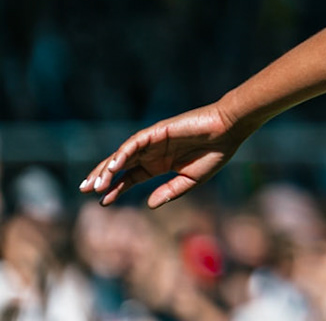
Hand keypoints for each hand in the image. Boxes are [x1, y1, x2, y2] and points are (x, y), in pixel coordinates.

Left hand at [79, 103, 256, 207]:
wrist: (229, 130)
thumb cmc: (215, 154)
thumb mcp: (191, 180)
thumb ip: (169, 191)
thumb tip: (148, 205)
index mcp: (160, 164)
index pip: (131, 177)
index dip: (116, 189)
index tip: (103, 203)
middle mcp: (152, 152)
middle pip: (121, 165)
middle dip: (103, 178)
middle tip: (85, 191)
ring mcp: (153, 141)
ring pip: (123, 155)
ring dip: (108, 168)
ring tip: (95, 184)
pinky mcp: (156, 131)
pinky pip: (134, 143)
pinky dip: (122, 154)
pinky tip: (113, 167)